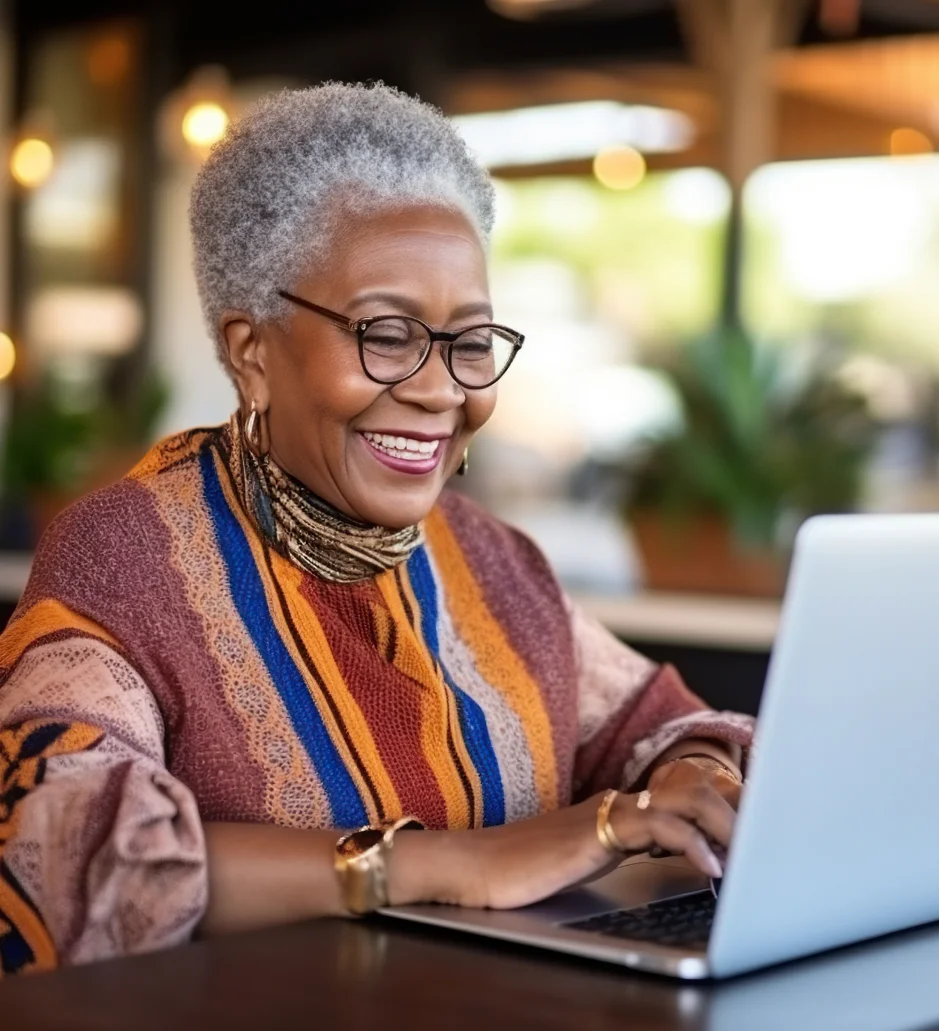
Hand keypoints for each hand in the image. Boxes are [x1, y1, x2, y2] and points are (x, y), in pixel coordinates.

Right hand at [389, 757, 741, 911]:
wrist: (474, 867)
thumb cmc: (523, 870)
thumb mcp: (586, 859)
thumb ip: (623, 850)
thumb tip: (672, 859)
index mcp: (619, 806)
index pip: (683, 791)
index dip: (725, 805)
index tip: (757, 828)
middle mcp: (619, 801)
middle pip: (695, 786)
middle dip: (738, 812)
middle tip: (767, 842)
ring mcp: (608, 811)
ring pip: (686, 797)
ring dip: (726, 824)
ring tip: (750, 853)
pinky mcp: (597, 830)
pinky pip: (657, 825)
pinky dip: (692, 843)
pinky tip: (708, 867)